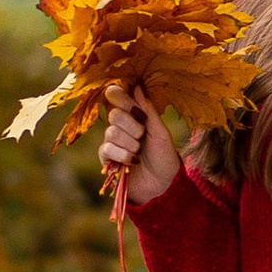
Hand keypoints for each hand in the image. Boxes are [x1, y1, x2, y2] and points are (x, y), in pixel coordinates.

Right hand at [100, 92, 181, 207]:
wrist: (163, 184)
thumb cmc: (164, 156)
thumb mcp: (161, 132)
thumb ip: (148, 111)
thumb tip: (137, 87)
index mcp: (134, 116)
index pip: (118, 98)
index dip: (119, 96)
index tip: (125, 100)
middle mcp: (120, 126)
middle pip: (114, 114)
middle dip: (131, 126)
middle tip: (142, 135)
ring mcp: (112, 142)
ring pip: (111, 132)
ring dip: (130, 143)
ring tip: (139, 152)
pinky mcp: (107, 158)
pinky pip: (107, 149)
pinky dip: (123, 155)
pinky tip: (132, 161)